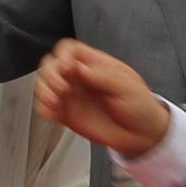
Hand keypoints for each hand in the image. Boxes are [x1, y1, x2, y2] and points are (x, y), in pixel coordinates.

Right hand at [35, 39, 174, 156]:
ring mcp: (73, 96)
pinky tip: (49, 112)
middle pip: (52, 64)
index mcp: (96, 65)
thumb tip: (80, 68)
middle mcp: (81, 78)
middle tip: (61, 87)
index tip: (67, 68)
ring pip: (45, 84)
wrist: (142, 136)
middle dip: (50, 74)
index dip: (64, 56)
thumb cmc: (141, 107)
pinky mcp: (68, 114)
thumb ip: (104, 76)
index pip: (70, 50)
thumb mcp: (128, 87)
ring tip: (53, 101)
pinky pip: (48, 107)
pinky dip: (43, 108)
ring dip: (43, 90)